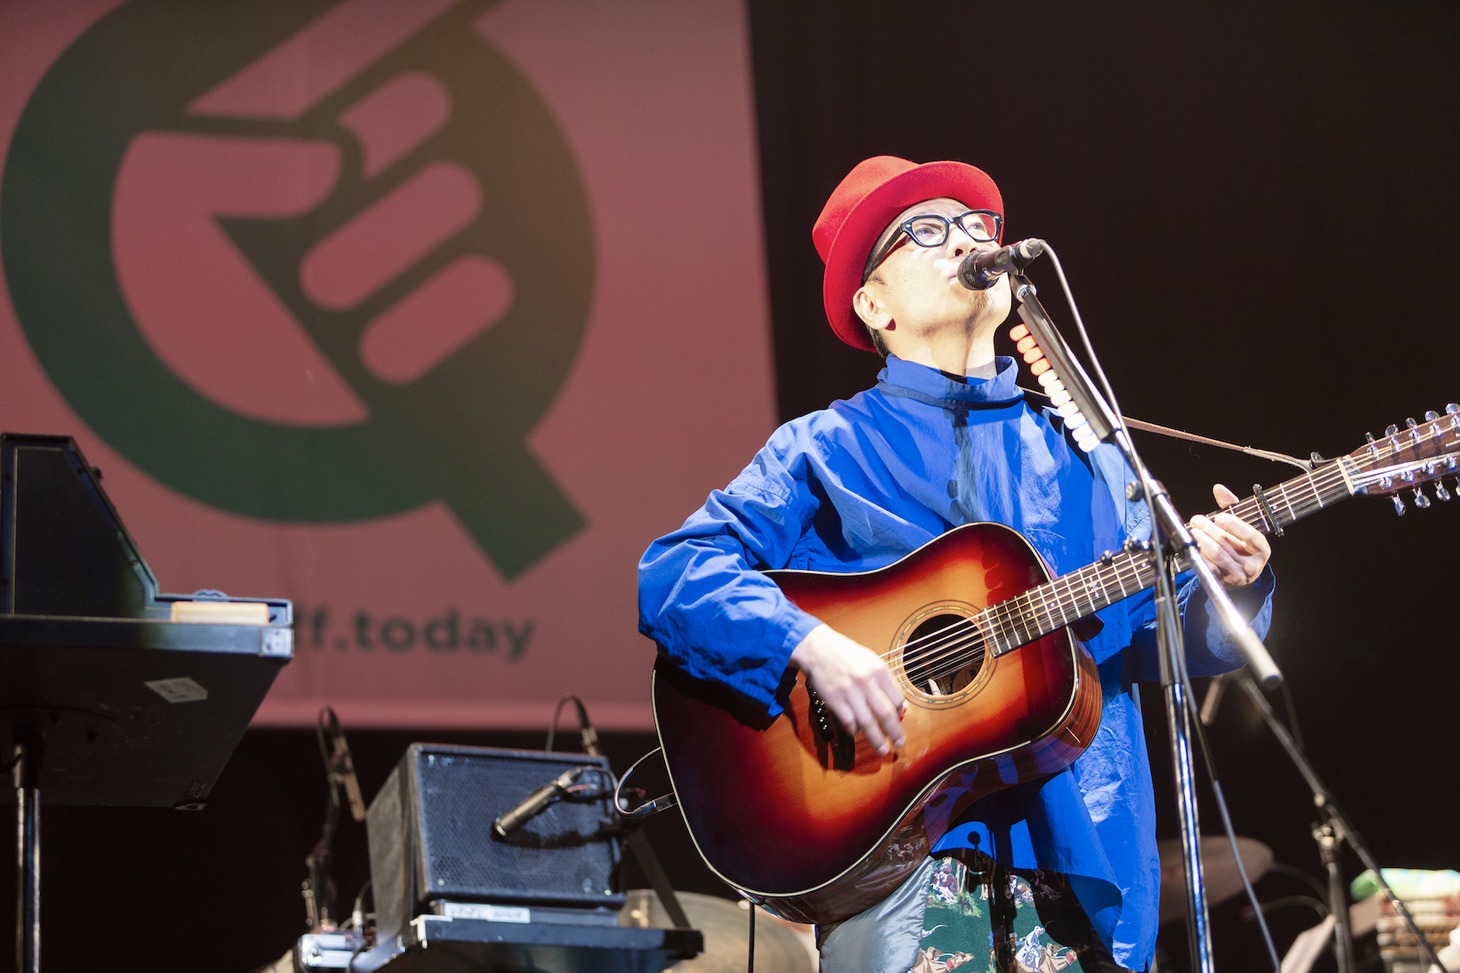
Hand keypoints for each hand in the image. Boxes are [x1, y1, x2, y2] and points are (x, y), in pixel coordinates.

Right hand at [789, 624, 905, 755]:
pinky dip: (854, 730)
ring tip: (882, 749)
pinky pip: (849, 722)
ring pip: (868, 723)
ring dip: (876, 740)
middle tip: (899, 744)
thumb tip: (897, 704)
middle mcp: (866, 682)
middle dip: (895, 733)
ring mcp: (849, 692)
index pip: (897, 699)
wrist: (817, 648)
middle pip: (886, 714)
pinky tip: (857, 732)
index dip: (900, 713)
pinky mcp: (834, 700)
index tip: (898, 719)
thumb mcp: (870, 660)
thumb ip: (884, 680)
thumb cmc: (845, 654)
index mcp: (879, 670)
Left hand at [1189, 483, 1270, 586]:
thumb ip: (1232, 506)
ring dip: (1202, 541)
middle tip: (1197, 520)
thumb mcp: (1240, 526)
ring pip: (1217, 555)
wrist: (1237, 575)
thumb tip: (1218, 489)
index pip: (1252, 537)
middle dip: (1210, 530)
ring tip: (1193, 530)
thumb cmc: (1239, 545)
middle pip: (1229, 545)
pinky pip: (1209, 567)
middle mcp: (1253, 565)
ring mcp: (1238, 575)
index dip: (1235, 525)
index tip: (1219, 517)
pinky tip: (1192, 545)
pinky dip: (1199, 554)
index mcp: (1262, 550)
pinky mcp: (1223, 582)